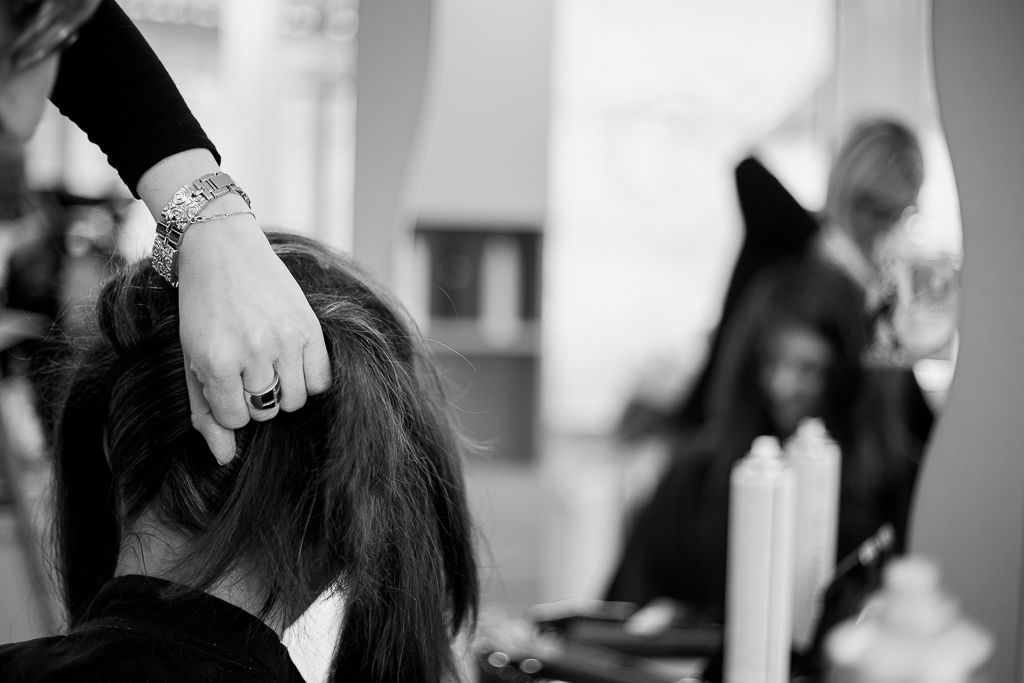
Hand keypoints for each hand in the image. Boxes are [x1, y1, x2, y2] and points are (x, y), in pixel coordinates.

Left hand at [176, 210, 330, 462]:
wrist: (222, 249)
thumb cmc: (202, 308)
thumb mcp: (193, 359)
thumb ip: (206, 411)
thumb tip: (225, 458)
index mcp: (216, 360)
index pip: (236, 419)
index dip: (229, 404)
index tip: (224, 379)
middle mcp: (253, 352)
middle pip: (266, 411)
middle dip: (254, 397)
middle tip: (244, 366)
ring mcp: (286, 339)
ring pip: (295, 400)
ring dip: (282, 390)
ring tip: (268, 364)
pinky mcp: (310, 328)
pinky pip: (320, 381)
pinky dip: (308, 379)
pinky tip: (292, 361)